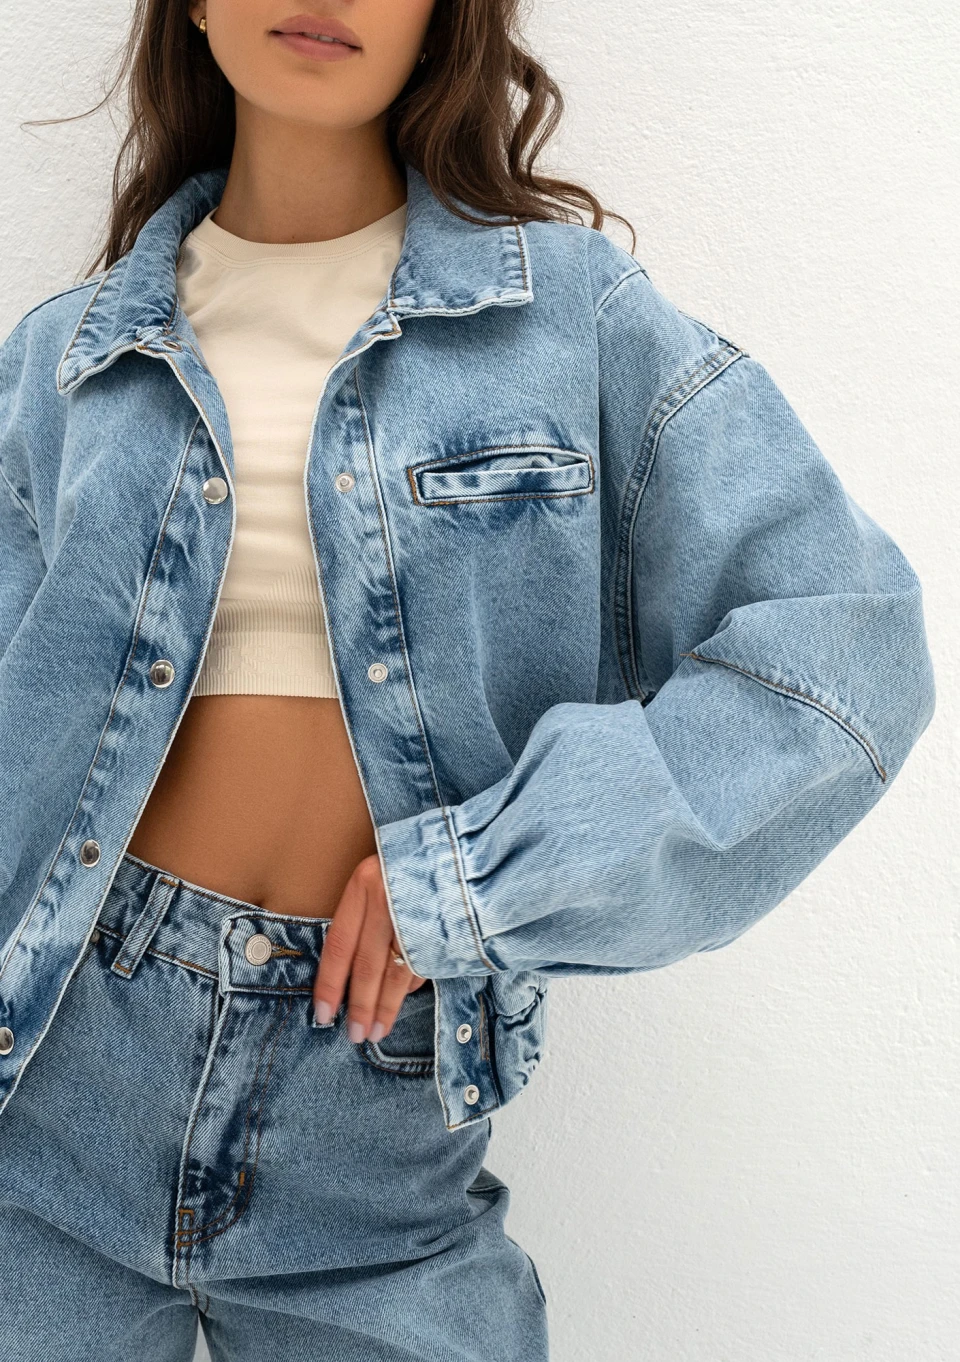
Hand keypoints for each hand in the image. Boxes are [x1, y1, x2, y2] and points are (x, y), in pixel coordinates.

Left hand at [312, 852, 427, 1043]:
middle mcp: (388, 900)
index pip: (338, 944)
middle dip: (359, 1005)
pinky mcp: (443, 928)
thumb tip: (348, 970)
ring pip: (395, 973)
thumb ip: (364, 915)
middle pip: (366, 965)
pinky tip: (400, 1003)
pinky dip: (410, 986)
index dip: (329, 983)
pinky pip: (421, 965)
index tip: (323, 1013)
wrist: (464, 847)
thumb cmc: (412, 863)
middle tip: (354, 1035)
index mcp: (364, 884)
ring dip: (385, 1007)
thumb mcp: (379, 876)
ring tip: (377, 1031)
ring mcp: (418, 915)